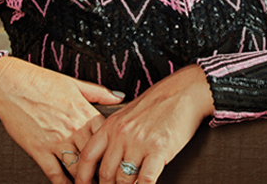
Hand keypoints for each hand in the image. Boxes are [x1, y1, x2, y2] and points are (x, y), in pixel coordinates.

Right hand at [0, 56, 124, 183]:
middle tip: (106, 178)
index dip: (113, 151)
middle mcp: (73, 129)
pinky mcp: (39, 150)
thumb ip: (99, 92)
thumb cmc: (41, 81)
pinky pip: (55, 173)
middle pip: (95, 157)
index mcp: (84, 112)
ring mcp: (56, 141)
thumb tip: (119, 97)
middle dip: (101, 171)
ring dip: (84, 180)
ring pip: (77, 169)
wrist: (11, 84)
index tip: (116, 160)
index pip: (107, 138)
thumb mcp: (74, 83)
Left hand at [74, 65, 214, 183]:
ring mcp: (139, 142)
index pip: (88, 157)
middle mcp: (122, 134)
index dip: (82, 177)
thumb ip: (114, 134)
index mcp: (111, 125)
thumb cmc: (157, 103)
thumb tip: (105, 158)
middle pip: (105, 173)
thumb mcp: (127, 114)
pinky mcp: (159, 150)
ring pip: (124, 180)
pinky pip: (146, 179)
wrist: (184, 91)